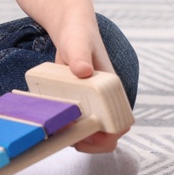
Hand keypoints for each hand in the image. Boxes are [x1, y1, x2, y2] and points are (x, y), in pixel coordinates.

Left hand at [53, 19, 124, 152]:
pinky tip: (53, 121)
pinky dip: (66, 129)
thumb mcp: (78, 44)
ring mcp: (92, 104)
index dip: (107, 136)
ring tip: (58, 128)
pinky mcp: (78, 105)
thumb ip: (80, 56)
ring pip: (91, 133)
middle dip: (90, 143)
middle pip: (106, 135)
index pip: (120, 123)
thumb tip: (83, 71)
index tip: (86, 135)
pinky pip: (76, 124)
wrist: (71, 31)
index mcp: (112, 90)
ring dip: (76, 137)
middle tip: (68, 135)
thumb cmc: (79, 35)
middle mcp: (104, 100)